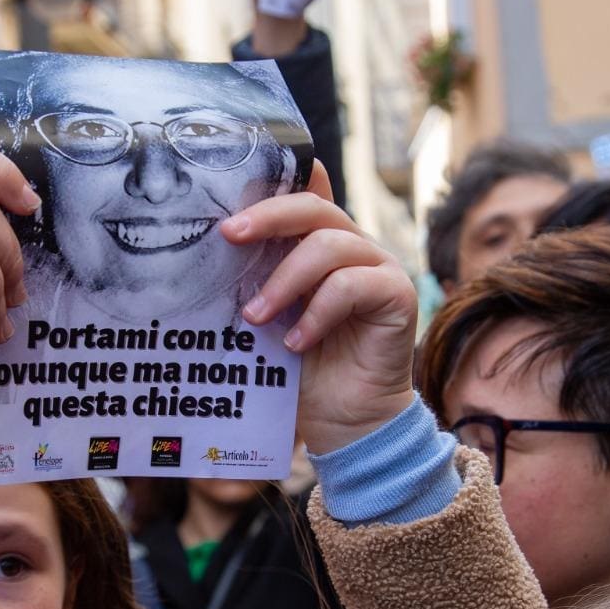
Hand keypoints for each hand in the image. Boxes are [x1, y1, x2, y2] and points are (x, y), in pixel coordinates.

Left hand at [222, 162, 417, 453]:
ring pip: (330, 245)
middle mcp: (350, 247)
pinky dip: (318, 312)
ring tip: (255, 318)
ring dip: (286, 280)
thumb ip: (251, 281)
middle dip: (268, 216)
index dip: (271, 186)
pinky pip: (354, 285)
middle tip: (229, 235)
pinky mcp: (397, 295)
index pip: (299, 196)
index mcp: (316, 245)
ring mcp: (377, 267)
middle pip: (313, 207)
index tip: (228, 201)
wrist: (341, 422)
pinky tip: (296, 342)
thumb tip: (212, 249)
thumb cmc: (298, 371)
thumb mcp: (265, 319)